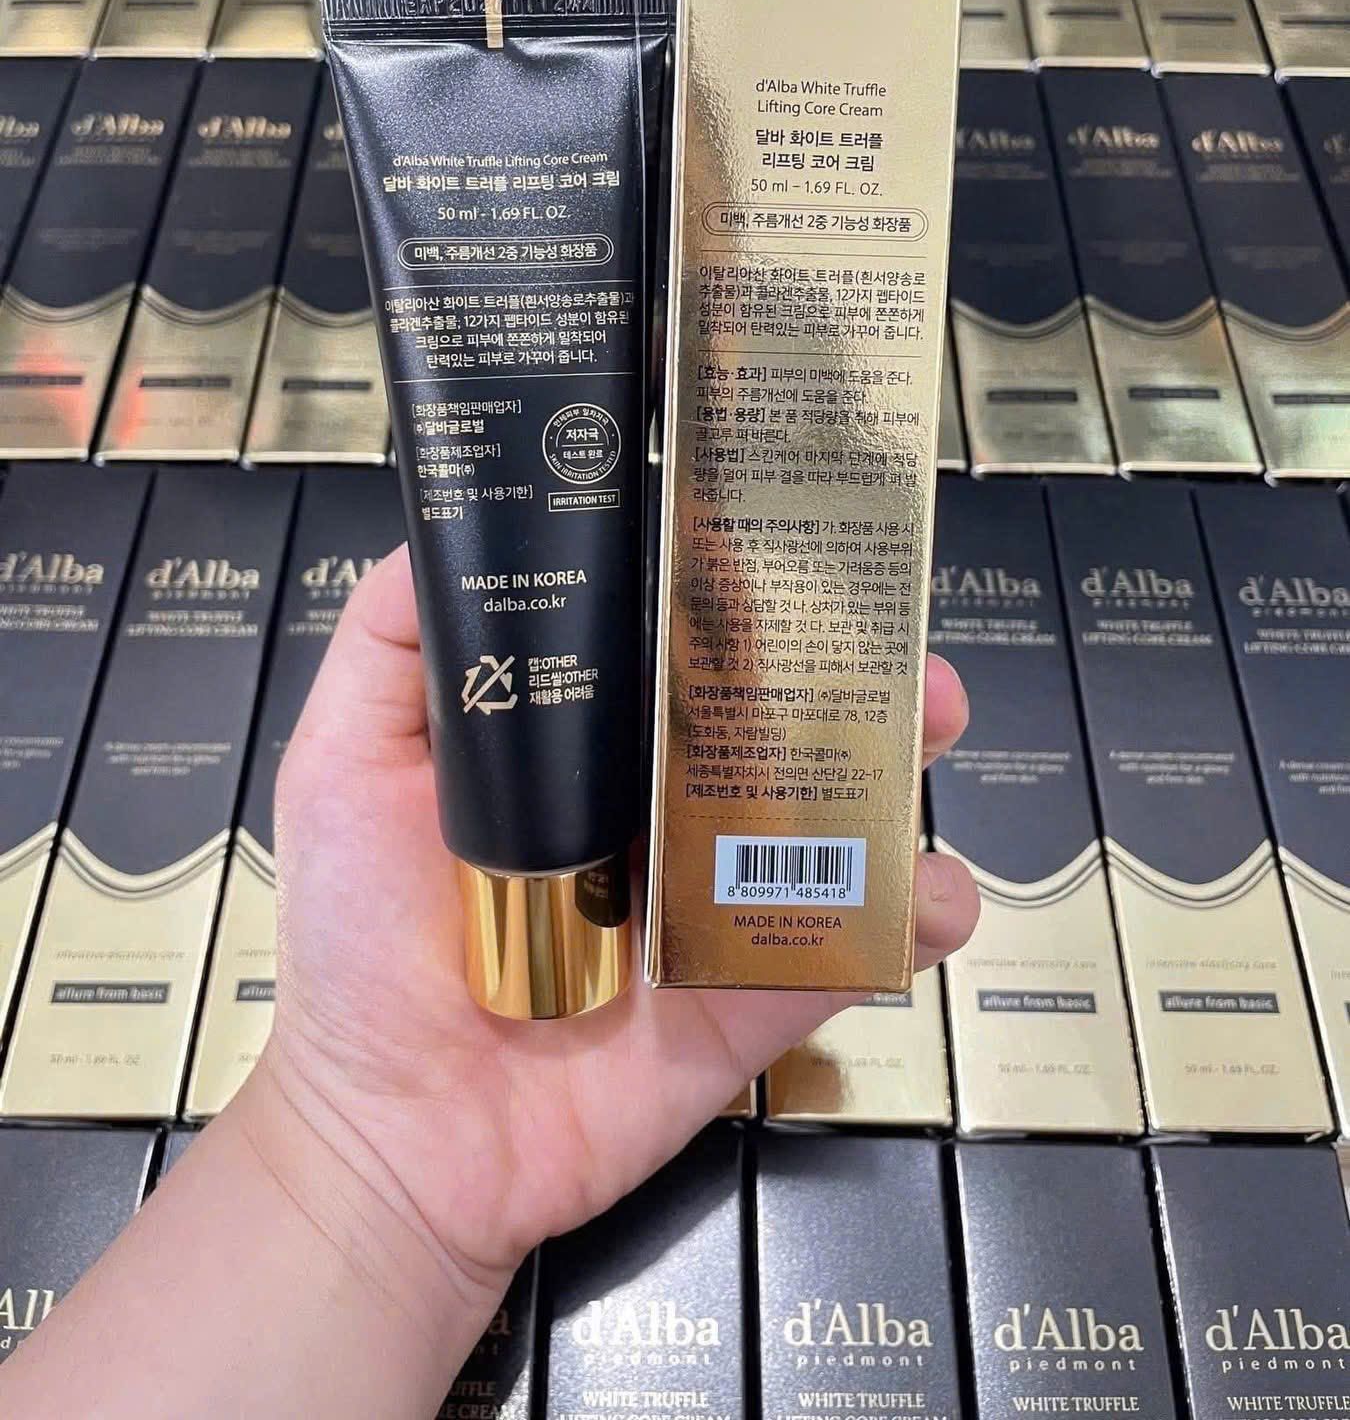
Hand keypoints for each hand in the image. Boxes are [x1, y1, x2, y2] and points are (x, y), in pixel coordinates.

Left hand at [260, 545, 976, 1304]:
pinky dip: (914, 914)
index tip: (779, 541)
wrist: (396, 1134)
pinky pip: (856, 946)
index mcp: (587, 749)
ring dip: (901, 763)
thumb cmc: (360, 943)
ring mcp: (719, 900)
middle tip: (889, 626)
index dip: (734, 595)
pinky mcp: (757, 992)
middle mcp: (663, 810)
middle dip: (849, 661)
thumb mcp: (345, 764)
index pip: (675, 651)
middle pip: (777, 719)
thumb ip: (393, 644)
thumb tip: (454, 524)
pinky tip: (930, 887)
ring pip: (838, 815)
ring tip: (929, 715)